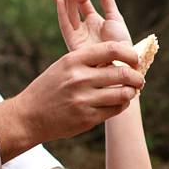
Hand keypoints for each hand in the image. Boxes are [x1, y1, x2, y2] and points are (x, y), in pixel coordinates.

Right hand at [9, 39, 143, 147]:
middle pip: (122, 73)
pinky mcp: (87, 118)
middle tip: (139, 79)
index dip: (130, 54)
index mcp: (74, 60)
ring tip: (130, 91)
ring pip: (123, 94)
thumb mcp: (64, 66)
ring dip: (131, 92)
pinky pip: (115, 109)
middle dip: (136, 76)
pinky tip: (118, 102)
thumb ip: (89, 60)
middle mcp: (79, 79)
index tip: (135, 59)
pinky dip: (122, 105)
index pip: (112, 50)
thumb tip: (121, 54)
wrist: (28, 116)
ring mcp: (83, 100)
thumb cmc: (49, 88)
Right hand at [56, 0, 133, 52]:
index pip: (84, 4)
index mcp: (95, 22)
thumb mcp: (115, 18)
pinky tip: (59, 0)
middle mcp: (84, 27)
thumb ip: (108, 1)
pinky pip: (65, 24)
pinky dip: (61, 12)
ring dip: (66, 1)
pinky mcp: (73, 42)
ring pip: (69, 14)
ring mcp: (78, 34)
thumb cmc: (121, 42)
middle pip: (75, 8)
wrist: (120, 62)